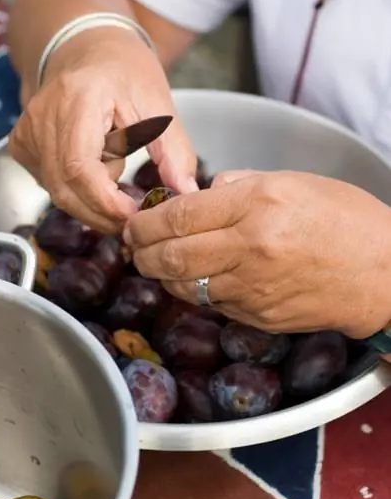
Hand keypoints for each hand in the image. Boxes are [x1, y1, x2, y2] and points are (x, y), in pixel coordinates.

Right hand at [8, 27, 196, 232]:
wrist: (90, 50)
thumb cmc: (125, 73)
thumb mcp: (159, 105)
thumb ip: (174, 152)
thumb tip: (186, 193)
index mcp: (77, 97)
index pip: (80, 166)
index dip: (105, 202)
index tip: (134, 215)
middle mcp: (42, 114)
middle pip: (64, 188)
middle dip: (102, 213)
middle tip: (133, 219)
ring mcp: (27, 131)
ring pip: (56, 192)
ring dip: (92, 203)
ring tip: (120, 188)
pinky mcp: (22, 145)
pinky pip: (50, 185)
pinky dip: (78, 192)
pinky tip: (98, 173)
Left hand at [124, 170, 390, 337]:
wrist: (385, 274)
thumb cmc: (346, 220)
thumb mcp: (293, 182)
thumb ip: (238, 186)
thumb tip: (200, 194)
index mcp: (258, 205)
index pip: (179, 215)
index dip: (146, 221)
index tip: (135, 221)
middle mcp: (251, 248)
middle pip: (172, 255)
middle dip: (141, 251)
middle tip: (133, 245)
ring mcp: (254, 287)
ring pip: (184, 286)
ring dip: (162, 275)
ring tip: (156, 262)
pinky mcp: (259, 316)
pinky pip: (211, 304)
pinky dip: (194, 291)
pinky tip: (196, 279)